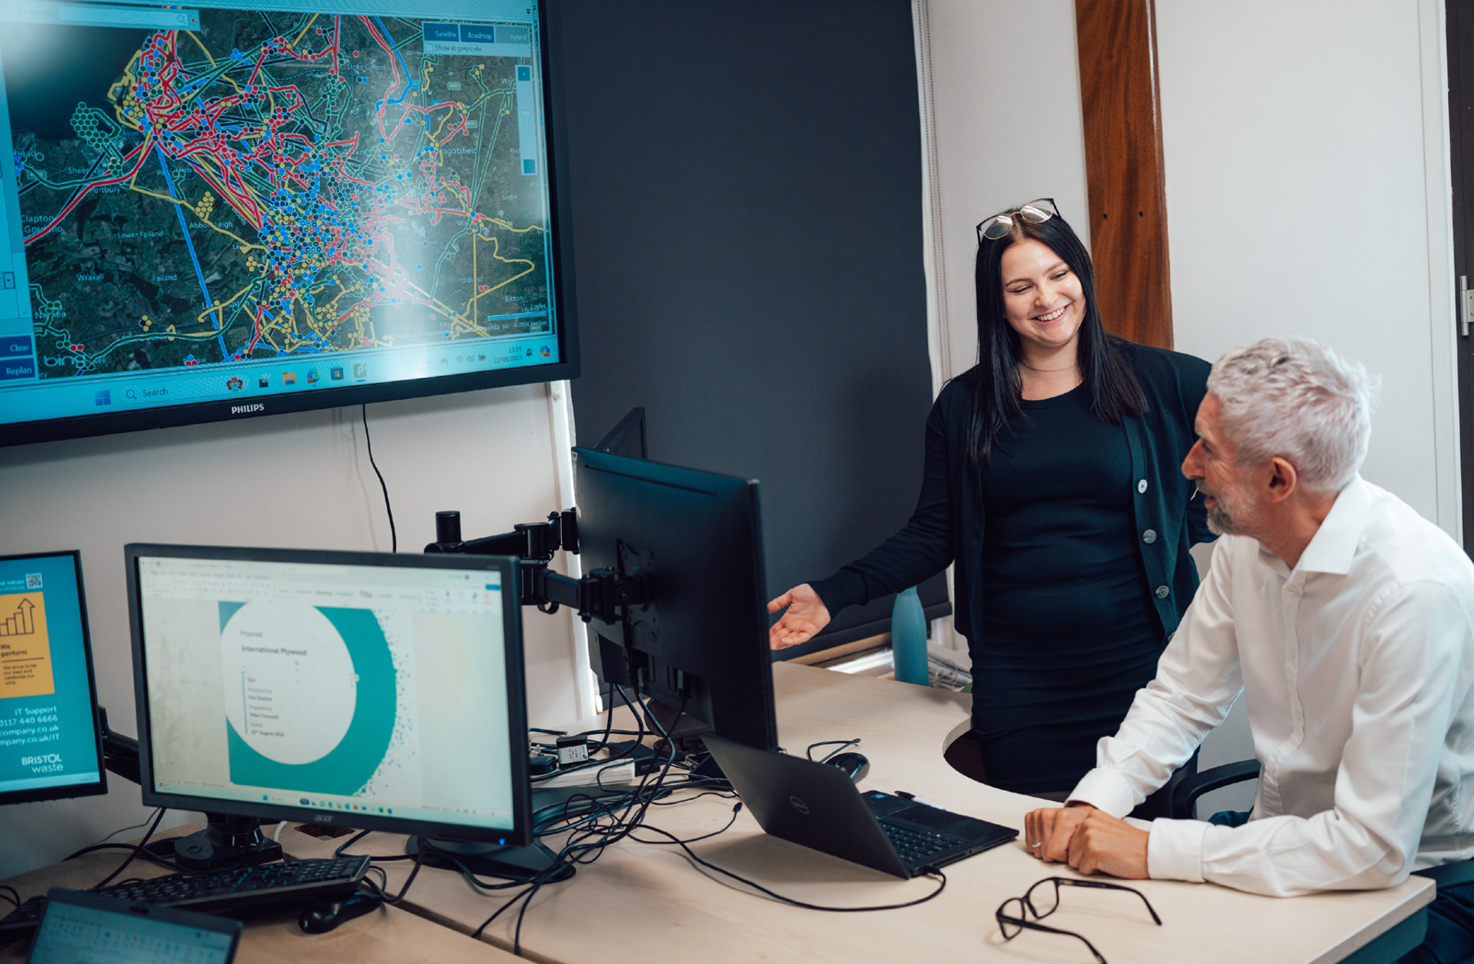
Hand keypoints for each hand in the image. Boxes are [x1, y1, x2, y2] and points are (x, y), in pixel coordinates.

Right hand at [768, 584, 831, 648]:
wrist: (824, 592)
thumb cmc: (811, 592)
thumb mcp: (790, 595)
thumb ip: (778, 602)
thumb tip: (767, 607)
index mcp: (789, 618)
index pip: (776, 629)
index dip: (770, 634)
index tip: (763, 636)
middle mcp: (795, 625)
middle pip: (781, 637)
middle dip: (773, 641)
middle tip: (765, 644)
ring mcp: (802, 628)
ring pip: (789, 640)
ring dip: (780, 643)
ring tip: (771, 645)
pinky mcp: (811, 631)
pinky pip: (801, 638)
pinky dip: (792, 640)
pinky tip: (784, 640)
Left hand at [1024, 803, 1148, 878]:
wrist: (1151, 852)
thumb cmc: (1130, 847)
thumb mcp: (1105, 830)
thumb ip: (1085, 833)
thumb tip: (1062, 847)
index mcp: (1089, 816)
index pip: (1067, 838)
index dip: (1080, 850)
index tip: (1097, 850)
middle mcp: (1087, 822)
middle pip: (1068, 851)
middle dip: (1084, 858)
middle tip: (1105, 855)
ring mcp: (1089, 835)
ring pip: (1073, 861)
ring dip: (1089, 865)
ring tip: (1108, 858)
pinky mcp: (1093, 850)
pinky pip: (1082, 869)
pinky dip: (1095, 871)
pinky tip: (1110, 864)